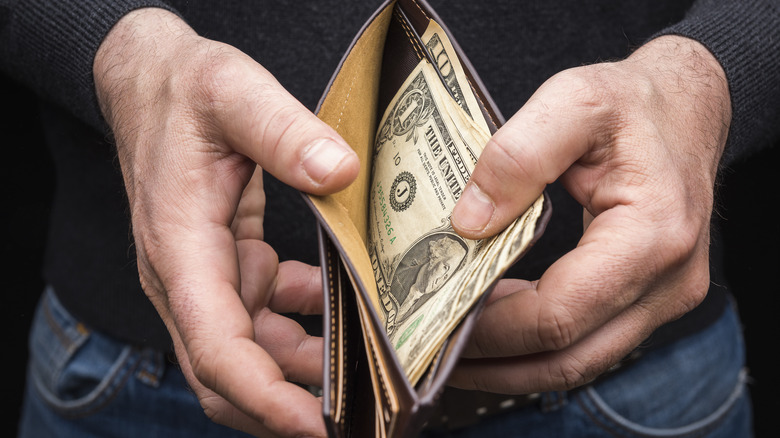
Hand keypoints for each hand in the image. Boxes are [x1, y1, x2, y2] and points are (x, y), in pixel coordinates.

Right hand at [94, 8, 358, 436]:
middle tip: (360, 419)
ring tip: (368, 378)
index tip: (315, 427)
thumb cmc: (185, 89)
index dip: (262, 396)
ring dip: (304, 373)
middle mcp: (187, 277)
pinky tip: (346, 312)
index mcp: (180, 247)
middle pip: (227, 373)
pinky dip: (303, 328)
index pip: (214, 346)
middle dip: (284, 408)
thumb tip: (340, 173)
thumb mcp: (233, 91)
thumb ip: (282, 131)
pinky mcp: (228, 267)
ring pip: (251, 354)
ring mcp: (207, 277)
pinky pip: (265, 318)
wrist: (153, 84)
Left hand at [449, 36, 730, 392]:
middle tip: (433, 353)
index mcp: (652, 234)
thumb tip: (469, 224)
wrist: (686, 107)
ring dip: (514, 364)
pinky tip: (496, 326)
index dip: (494, 328)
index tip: (441, 319)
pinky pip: (589, 340)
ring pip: (580, 361)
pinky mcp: (651, 299)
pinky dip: (538, 345)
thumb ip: (517, 155)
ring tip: (455, 349)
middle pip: (569, 357)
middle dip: (495, 364)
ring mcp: (665, 297)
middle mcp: (669, 281)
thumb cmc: (632, 102)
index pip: (560, 314)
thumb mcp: (572, 100)